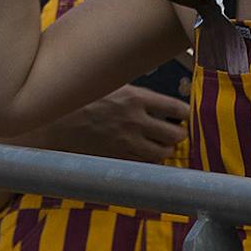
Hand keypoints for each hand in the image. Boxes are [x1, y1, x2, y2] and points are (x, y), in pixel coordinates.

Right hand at [54, 84, 188, 163]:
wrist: (63, 121)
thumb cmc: (91, 99)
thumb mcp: (118, 86)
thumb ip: (140, 95)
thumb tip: (162, 102)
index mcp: (136, 98)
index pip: (175, 108)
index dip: (186, 113)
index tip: (187, 115)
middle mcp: (135, 121)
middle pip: (173, 135)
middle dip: (180, 135)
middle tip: (180, 133)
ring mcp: (126, 142)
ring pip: (160, 153)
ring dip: (167, 150)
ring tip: (166, 145)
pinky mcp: (118, 157)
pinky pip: (143, 164)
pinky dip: (150, 161)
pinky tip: (149, 154)